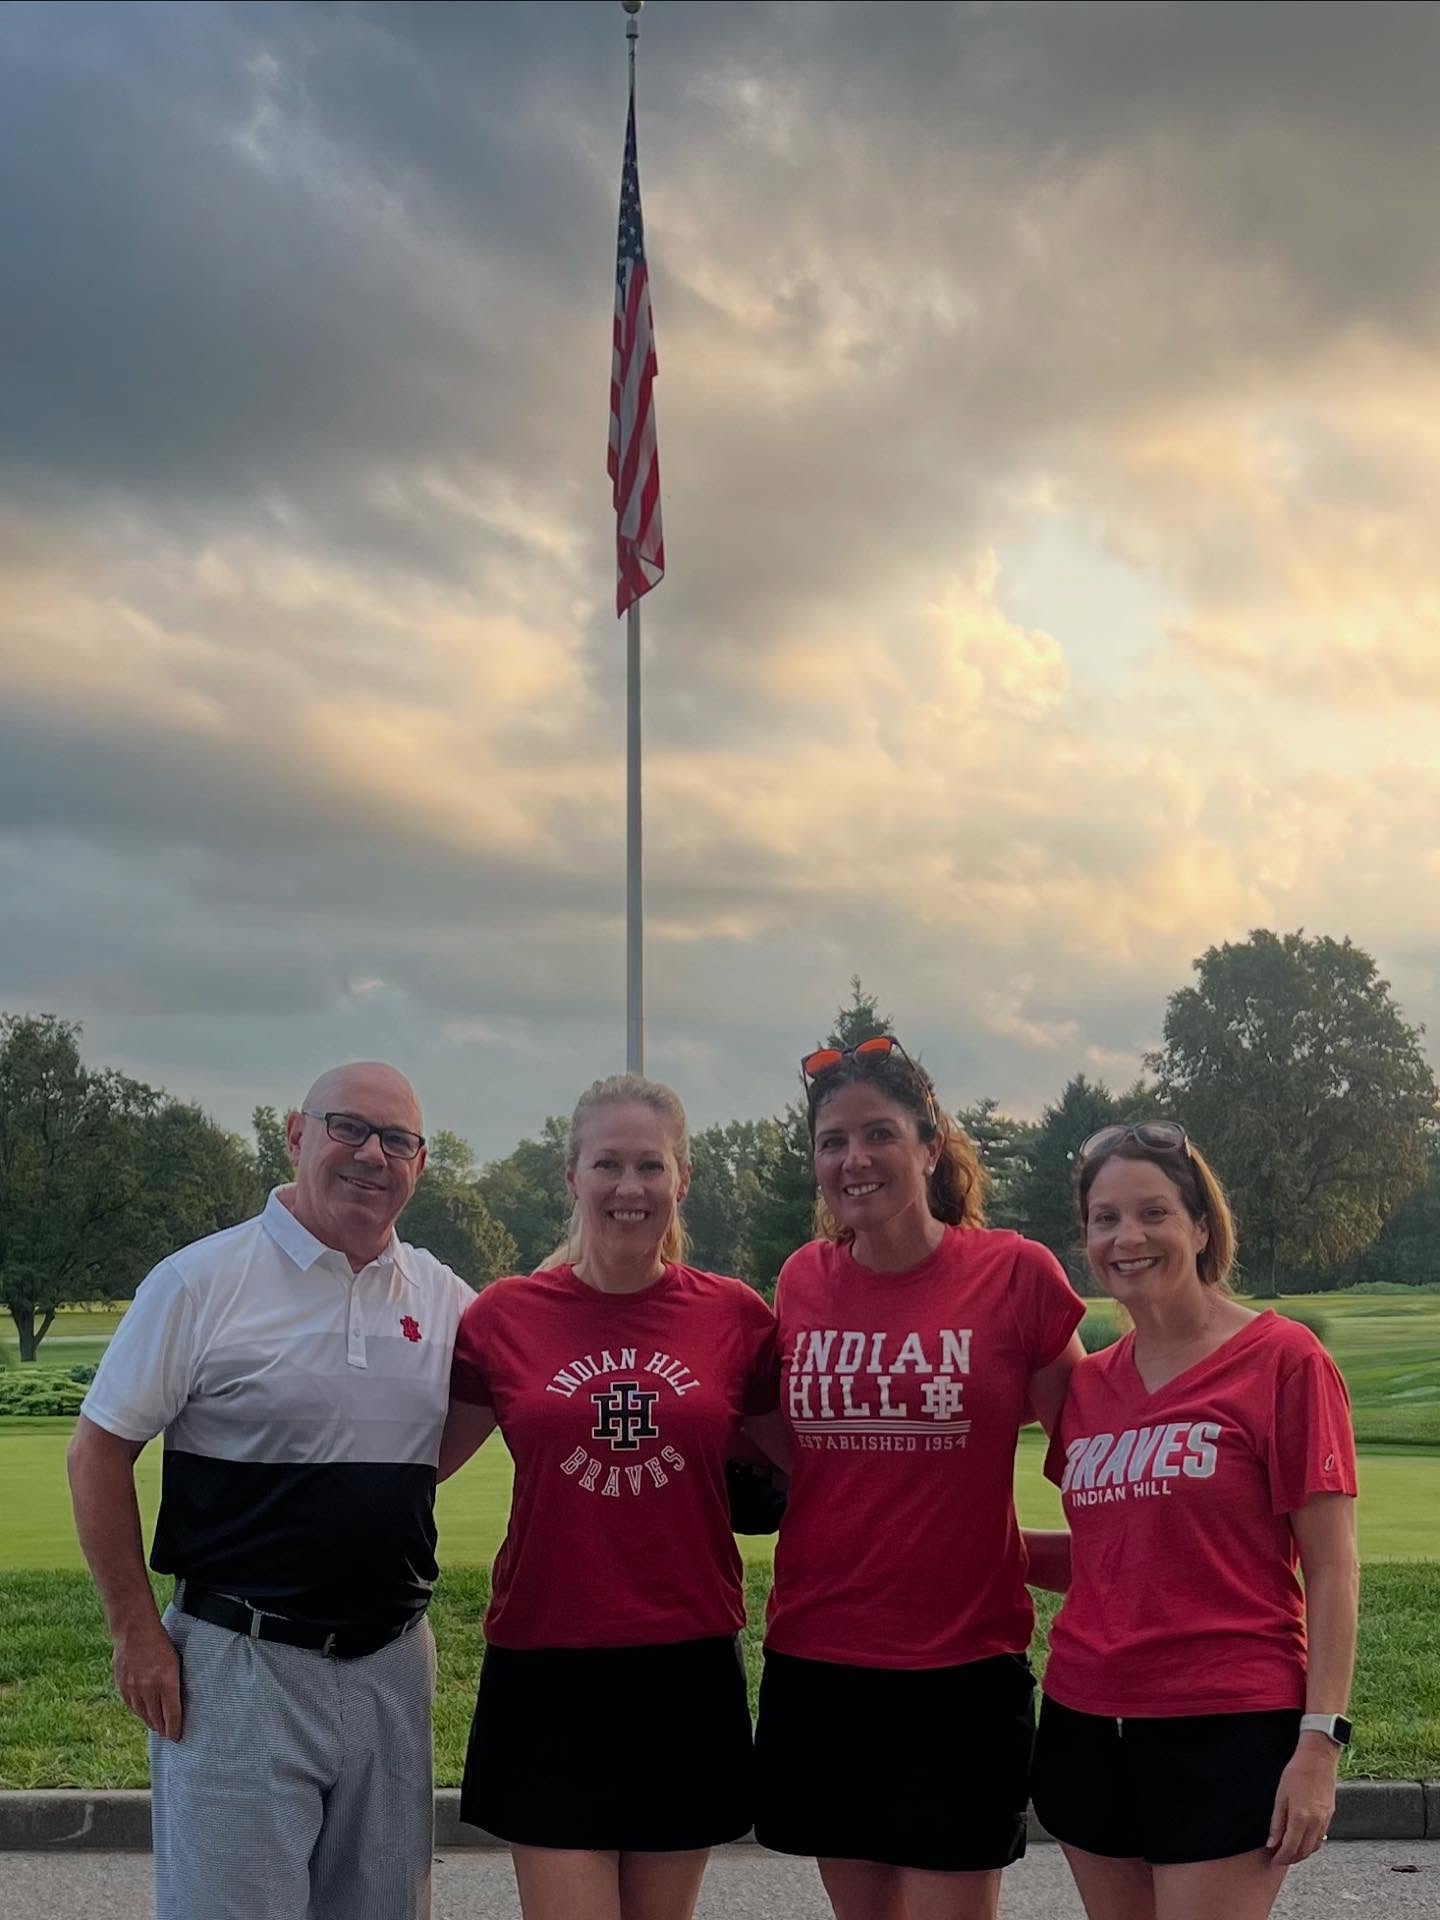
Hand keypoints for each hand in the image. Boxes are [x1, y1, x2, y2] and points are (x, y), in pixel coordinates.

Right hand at [113, 1620, 182, 1740]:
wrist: (134, 1630)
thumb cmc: (160, 1641)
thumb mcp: (176, 1659)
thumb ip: (175, 1681)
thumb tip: (178, 1699)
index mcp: (167, 1681)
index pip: (172, 1714)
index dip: (175, 1728)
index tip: (177, 1737)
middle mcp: (149, 1688)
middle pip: (157, 1718)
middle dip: (163, 1729)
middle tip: (168, 1736)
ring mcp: (134, 1688)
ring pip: (143, 1714)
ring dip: (151, 1723)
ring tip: (157, 1728)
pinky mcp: (122, 1686)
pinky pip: (131, 1706)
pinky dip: (138, 1712)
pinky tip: (143, 1715)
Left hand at [1267, 1739, 1337, 1865]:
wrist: (1318, 1759)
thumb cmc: (1296, 1772)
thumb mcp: (1280, 1796)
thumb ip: (1277, 1822)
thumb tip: (1271, 1843)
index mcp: (1301, 1817)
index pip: (1291, 1848)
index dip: (1281, 1857)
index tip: (1273, 1860)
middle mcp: (1316, 1822)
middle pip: (1304, 1851)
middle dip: (1291, 1859)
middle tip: (1279, 1859)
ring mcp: (1325, 1820)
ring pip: (1314, 1847)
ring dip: (1302, 1853)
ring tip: (1289, 1852)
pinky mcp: (1330, 1816)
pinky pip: (1321, 1837)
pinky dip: (1311, 1844)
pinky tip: (1302, 1840)